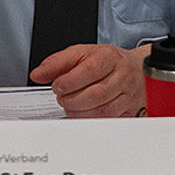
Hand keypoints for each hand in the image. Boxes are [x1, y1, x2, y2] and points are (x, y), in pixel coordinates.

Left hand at [29, 43, 151, 117]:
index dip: (69, 82)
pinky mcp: (129, 111)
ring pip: (102, 111)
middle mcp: (122, 76)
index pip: (90, 70)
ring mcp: (127, 95)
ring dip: (79, 112)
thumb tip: (38, 74)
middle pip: (96, 94)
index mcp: (109, 57)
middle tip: (63, 97)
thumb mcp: (81, 53)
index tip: (58, 85)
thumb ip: (57, 62)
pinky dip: (90, 120)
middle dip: (72, 100)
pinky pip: (108, 121)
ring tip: (71, 105)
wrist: (136, 69)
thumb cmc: (107, 61)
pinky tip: (82, 113)